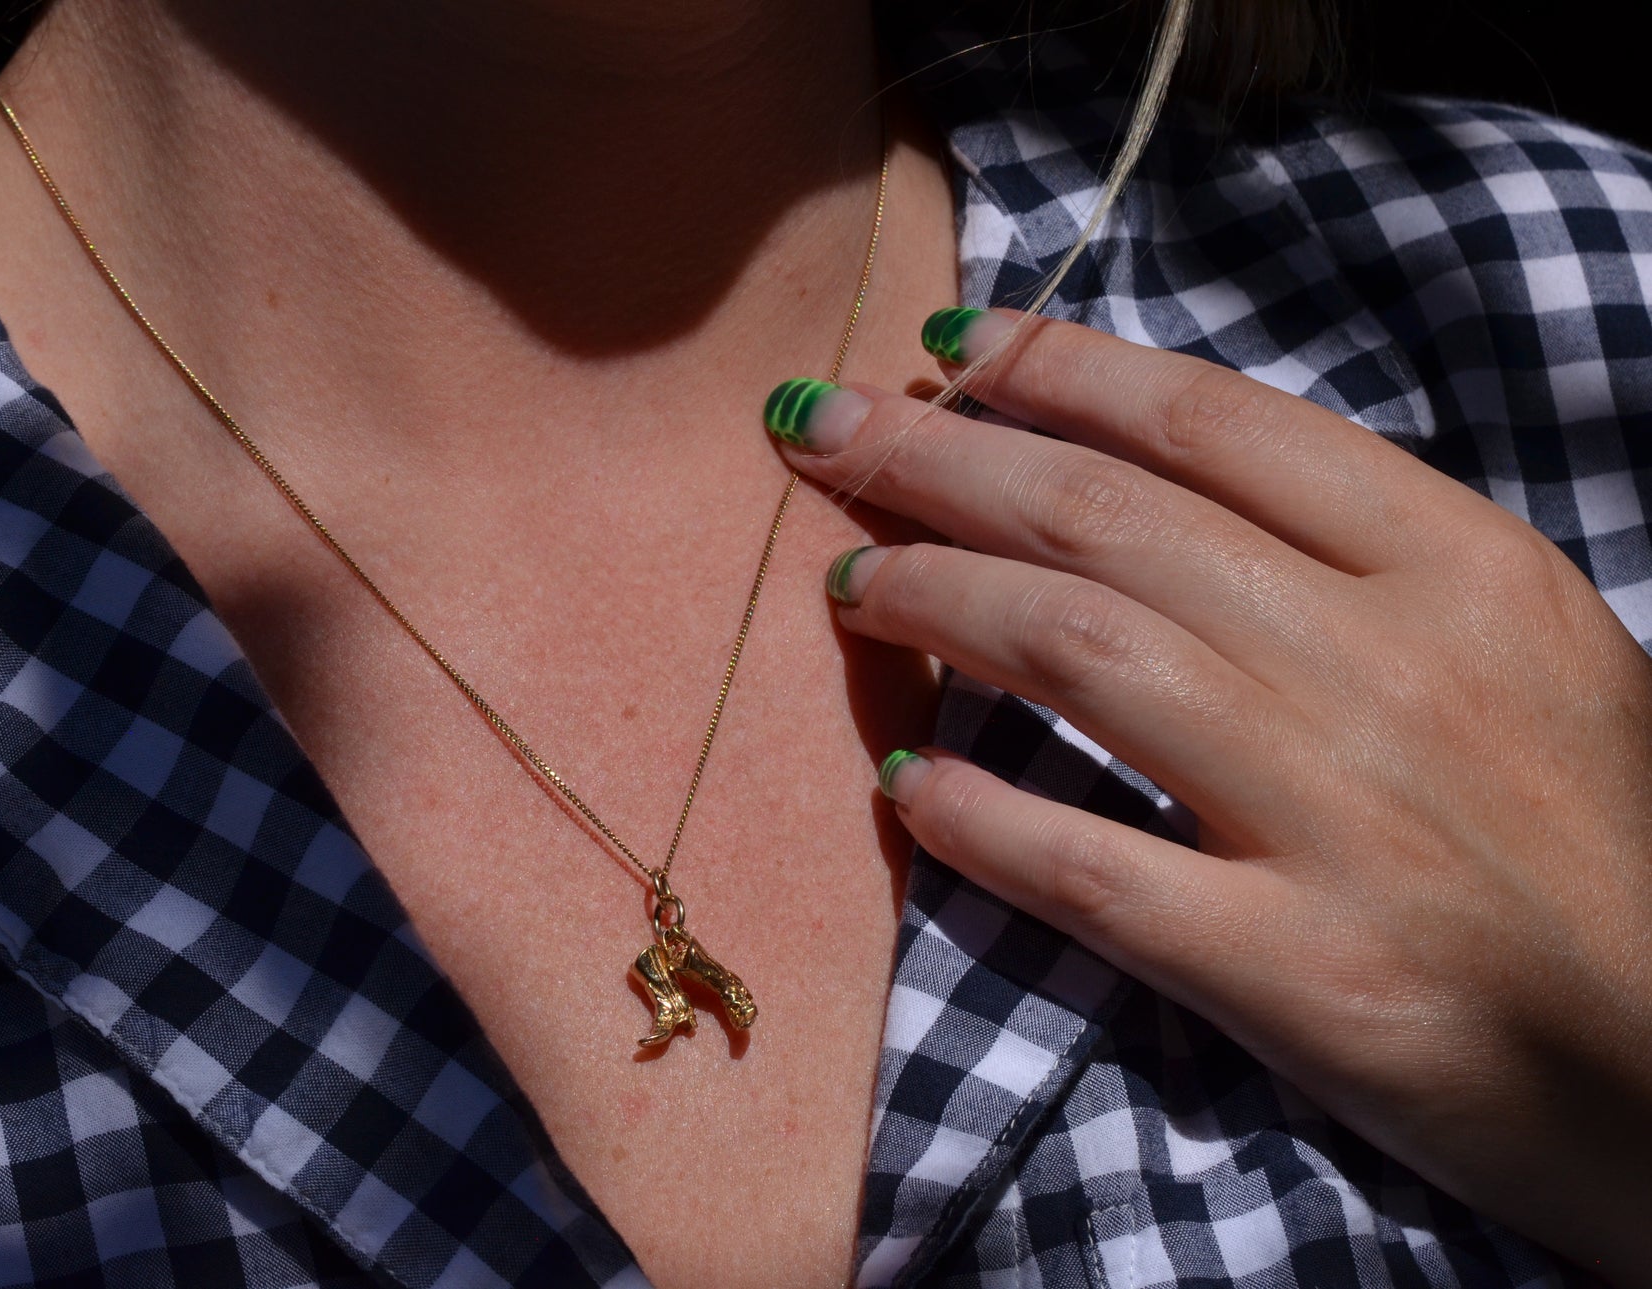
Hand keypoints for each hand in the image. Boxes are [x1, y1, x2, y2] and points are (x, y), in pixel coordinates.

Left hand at [764, 309, 1651, 1281]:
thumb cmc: (1599, 838)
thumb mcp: (1517, 649)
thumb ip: (1356, 562)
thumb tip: (1144, 489)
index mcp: (1461, 567)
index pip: (1214, 424)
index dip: (1059, 370)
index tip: (948, 349)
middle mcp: (1398, 666)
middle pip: (1110, 517)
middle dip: (939, 458)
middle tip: (817, 433)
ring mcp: (1348, 818)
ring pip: (1081, 652)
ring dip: (935, 598)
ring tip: (849, 584)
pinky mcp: (1305, 972)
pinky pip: (1092, 869)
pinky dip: (978, 819)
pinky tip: (904, 789)